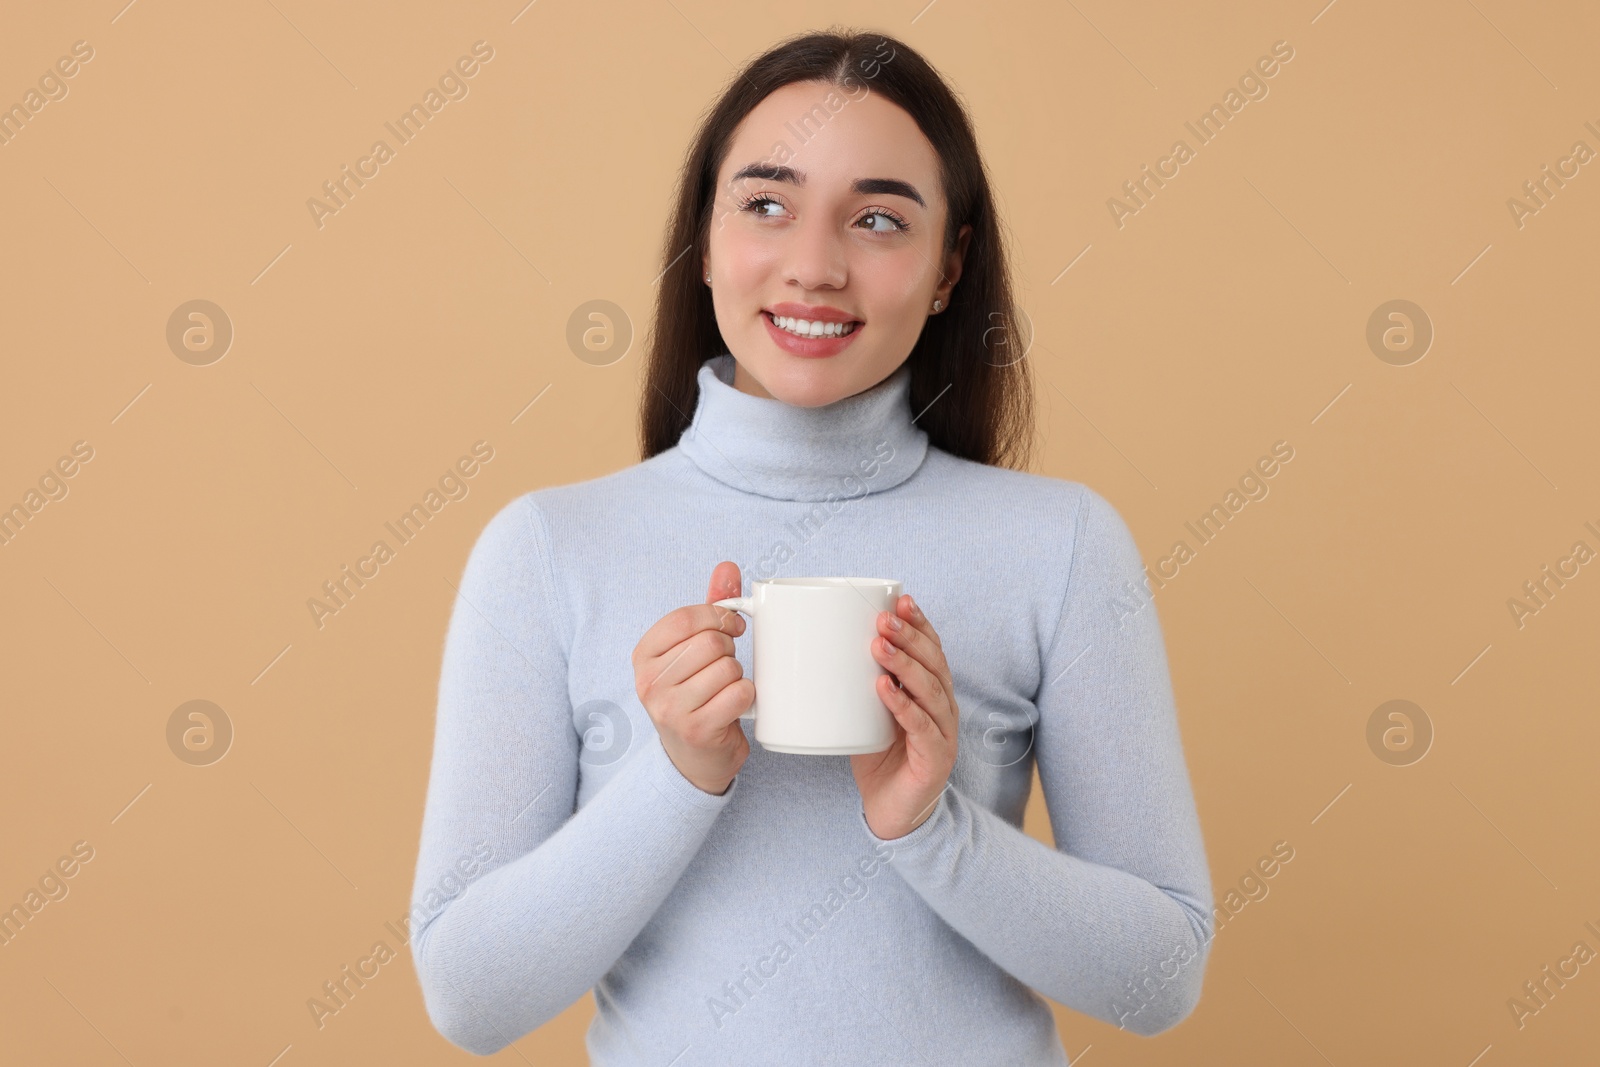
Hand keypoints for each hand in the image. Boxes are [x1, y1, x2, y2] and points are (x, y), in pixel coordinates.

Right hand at [631, 561, 753, 794]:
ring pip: (727, 668)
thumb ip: (708, 606)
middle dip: (729, 649)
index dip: (719, 617)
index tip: (732, 627)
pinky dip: (747, 696)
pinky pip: (739, 694)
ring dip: (737, 675)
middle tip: (726, 663)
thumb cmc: (694, 693)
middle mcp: (650, 682)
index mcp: (643, 655)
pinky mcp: (697, 730)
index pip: (687, 617)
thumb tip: (727, 567)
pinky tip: (734, 706)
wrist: (694, 757)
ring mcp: (670, 709)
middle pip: (710, 643)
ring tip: (725, 688)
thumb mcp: (692, 649)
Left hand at [850, 594, 957, 839]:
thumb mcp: (868, 712)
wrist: (893, 811)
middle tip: (883, 619)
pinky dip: (904, 707)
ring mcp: (944, 733)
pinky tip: (886, 691)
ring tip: (880, 647)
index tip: (902, 599)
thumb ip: (860, 683)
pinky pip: (923, 728)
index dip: (920, 624)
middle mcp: (944, 708)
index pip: (932, 650)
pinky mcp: (936, 759)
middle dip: (910, 637)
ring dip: (905, 665)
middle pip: (934, 664)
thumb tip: (825, 646)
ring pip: (931, 691)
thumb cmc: (880, 757)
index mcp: (931, 692)